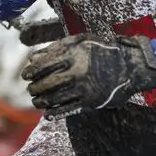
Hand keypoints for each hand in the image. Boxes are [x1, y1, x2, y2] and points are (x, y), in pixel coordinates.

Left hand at [21, 34, 155, 118]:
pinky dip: (54, 113)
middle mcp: (77, 72)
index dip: (31, 71)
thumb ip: (56, 47)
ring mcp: (84, 88)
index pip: (44, 65)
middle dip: (34, 88)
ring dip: (41, 101)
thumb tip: (33, 57)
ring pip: (55, 98)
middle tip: (31, 89)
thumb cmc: (102, 51)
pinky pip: (67, 110)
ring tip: (36, 100)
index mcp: (74, 55)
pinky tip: (48, 113)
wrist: (129, 66)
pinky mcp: (90, 102)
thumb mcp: (80, 41)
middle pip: (47, 83)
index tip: (26, 75)